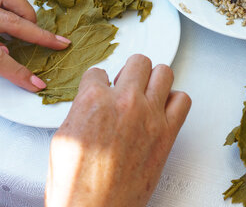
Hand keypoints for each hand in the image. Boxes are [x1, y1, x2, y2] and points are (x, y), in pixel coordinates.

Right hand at [45, 55, 190, 206]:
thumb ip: (81, 111)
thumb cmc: (76, 183)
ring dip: (154, 80)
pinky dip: (175, 100)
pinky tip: (162, 110)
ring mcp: (149, 116)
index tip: (102, 91)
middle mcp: (124, 102)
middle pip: (138, 62)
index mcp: (93, 100)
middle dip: (130, 73)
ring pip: (164, 72)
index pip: (99, 71)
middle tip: (126, 87)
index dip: (99, 83)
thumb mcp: (63, 136)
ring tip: (146, 93)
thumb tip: (91, 103)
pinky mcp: (167, 133)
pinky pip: (183, 100)